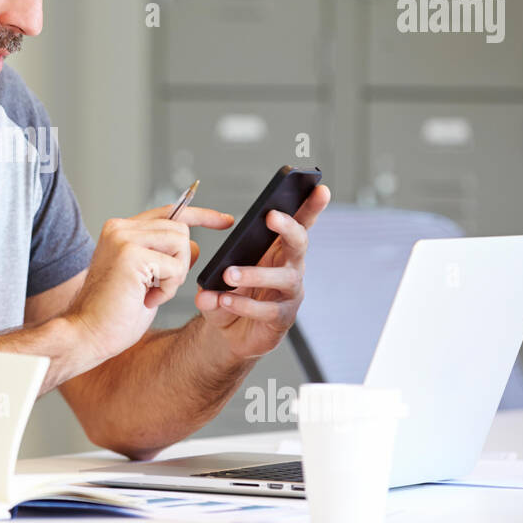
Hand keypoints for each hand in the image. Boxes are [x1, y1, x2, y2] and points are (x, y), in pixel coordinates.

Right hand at [63, 203, 232, 368]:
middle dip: (182, 262)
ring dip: (176, 275)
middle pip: (180, 228)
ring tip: (151, 293)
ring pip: (181, 242)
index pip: (169, 211)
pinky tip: (147, 299)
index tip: (226, 220)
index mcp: (120, 230)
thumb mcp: (149, 280)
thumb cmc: (114, 314)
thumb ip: (167, 258)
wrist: (87, 334)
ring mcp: (123, 238)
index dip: (202, 215)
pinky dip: (169, 288)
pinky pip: (175, 266)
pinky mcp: (130, 254)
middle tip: (160, 287)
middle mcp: (119, 228)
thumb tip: (195, 245)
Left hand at [195, 184, 331, 362]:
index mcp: (277, 250)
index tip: (318, 188)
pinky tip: (226, 301)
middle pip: (299, 243)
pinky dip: (245, 305)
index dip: (311, 206)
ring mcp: (289, 293)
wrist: (231, 334)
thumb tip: (204, 293)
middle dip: (288, 227)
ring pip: (284, 277)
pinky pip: (268, 309)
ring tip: (229, 274)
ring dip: (256, 273)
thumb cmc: (229, 298)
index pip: (299, 224)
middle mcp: (290, 267)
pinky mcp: (282, 318)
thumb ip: (208, 285)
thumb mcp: (214, 284)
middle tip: (271, 216)